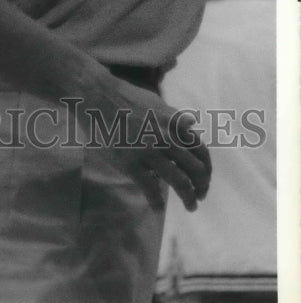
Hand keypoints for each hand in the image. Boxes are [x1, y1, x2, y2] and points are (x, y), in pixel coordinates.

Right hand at [97, 78, 211, 212]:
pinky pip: (152, 189)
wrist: (95, 95)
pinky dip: (158, 203)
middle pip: (195, 170)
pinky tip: (158, 207)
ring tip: (190, 206)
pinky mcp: (131, 163)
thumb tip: (190, 125)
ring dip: (189, 198)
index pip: (201, 151)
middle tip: (199, 196)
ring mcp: (149, 151)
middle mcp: (167, 138)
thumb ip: (174, 117)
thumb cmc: (122, 98)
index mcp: (174, 123)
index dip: (206, 169)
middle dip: (201, 187)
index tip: (204, 179)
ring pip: (180, 182)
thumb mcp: (155, 102)